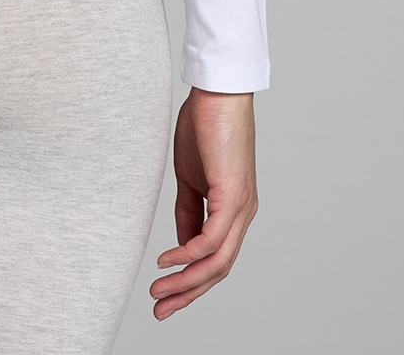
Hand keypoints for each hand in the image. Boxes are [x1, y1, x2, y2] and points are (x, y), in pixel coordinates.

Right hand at [149, 87, 257, 318]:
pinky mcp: (234, 196)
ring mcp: (242, 207)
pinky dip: (188, 254)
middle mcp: (244, 215)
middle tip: (160, 311)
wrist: (218, 92)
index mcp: (234, 210)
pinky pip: (212, 239)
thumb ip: (189, 211)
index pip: (215, 259)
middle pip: (219, 270)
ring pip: (218, 262)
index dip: (190, 281)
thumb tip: (181, 243)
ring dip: (186, 282)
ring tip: (159, 293)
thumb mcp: (191, 176)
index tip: (164, 295)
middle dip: (187, 294)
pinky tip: (167, 261)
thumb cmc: (206, 125)